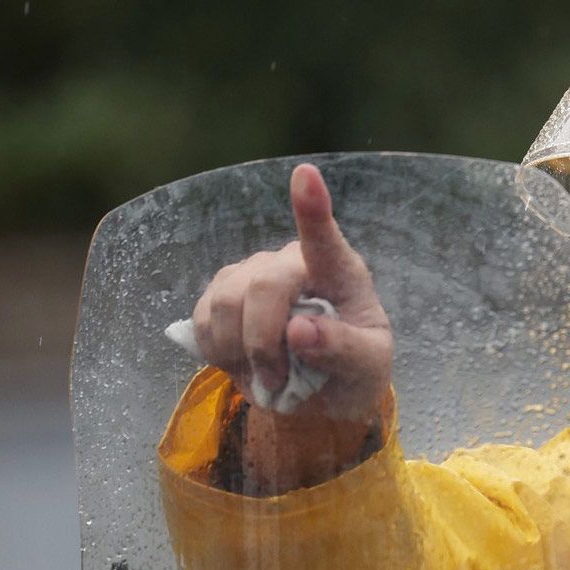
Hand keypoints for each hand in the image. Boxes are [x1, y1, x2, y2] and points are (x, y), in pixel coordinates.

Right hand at [190, 163, 394, 424]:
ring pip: (223, 304)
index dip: (311, 207)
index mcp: (339, 272)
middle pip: (261, 287)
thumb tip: (299, 330)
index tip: (306, 175)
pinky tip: (244, 361)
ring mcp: (250, 273)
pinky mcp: (219, 294)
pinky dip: (219, 353)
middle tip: (279, 379)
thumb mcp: (367, 369)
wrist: (322, 394)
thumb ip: (343, 349)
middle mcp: (291, 262)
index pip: (324, 237)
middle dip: (263, 342)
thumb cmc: (354, 370)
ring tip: (269, 373)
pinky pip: (202, 321)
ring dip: (240, 352)